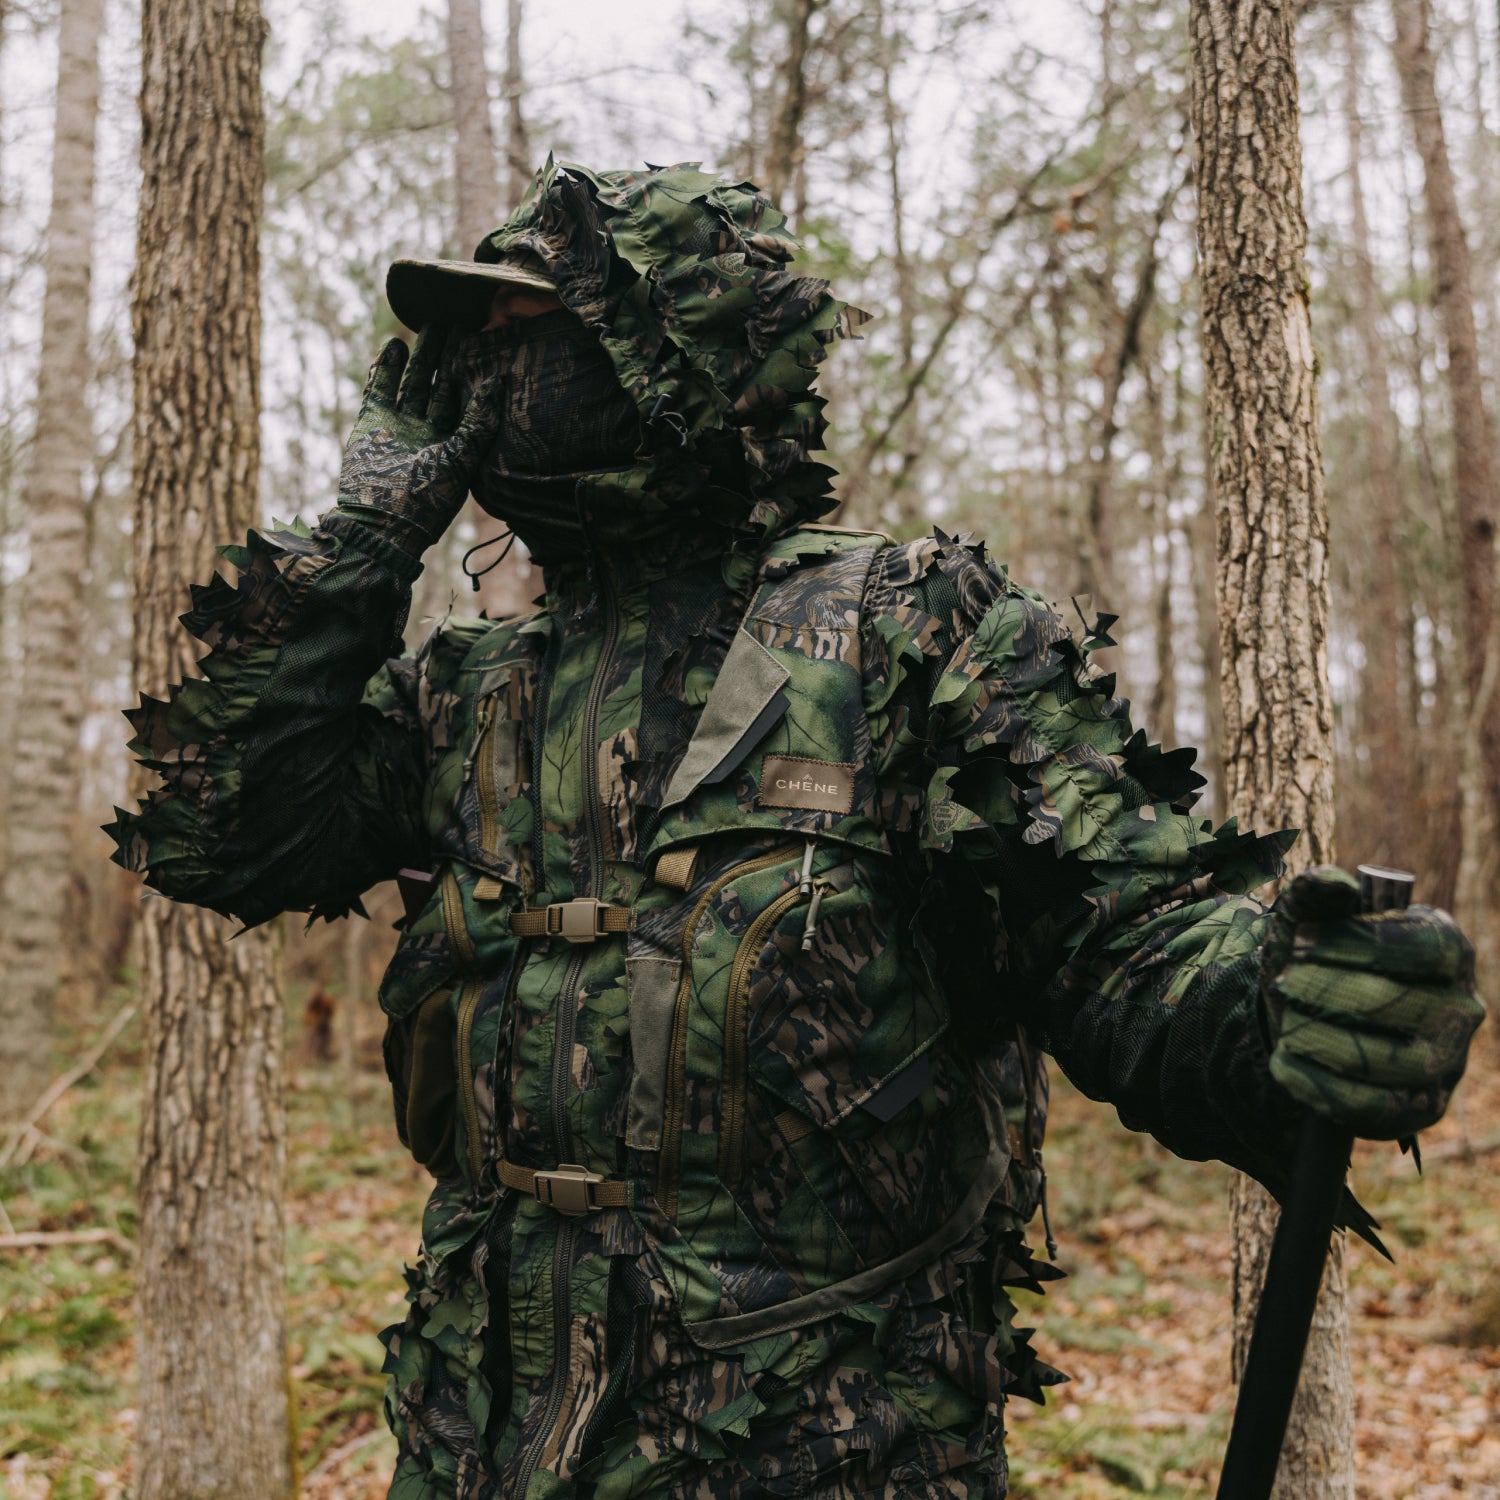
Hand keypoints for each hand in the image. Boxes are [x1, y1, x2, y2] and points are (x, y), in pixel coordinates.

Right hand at [336, 325, 500, 555]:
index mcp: (452, 441)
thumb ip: (479, 420)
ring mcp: (398, 426)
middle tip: (449, 322)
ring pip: (408, 383)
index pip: (462, 398)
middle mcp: (426, 431)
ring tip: (421, 328)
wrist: (383, 521)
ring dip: (415, 358)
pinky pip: (378, 391)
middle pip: (436, 383)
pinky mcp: (371, 424)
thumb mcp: (463, 457)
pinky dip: (384, 370)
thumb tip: (498, 382)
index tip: (477, 339)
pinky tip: (392, 346)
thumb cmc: (429, 498)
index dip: (468, 370)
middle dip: (442, 355)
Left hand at [1260, 866, 1484, 1138]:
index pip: (1419, 946)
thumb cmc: (1315, 956)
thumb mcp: (1306, 918)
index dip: (1353, 944)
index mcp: (1447, 948)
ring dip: (1316, 1038)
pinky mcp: (1421, 1107)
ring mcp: (1447, 1062)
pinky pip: (1371, 1106)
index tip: (1298, 942)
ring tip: (1283, 1022)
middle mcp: (1460, 1006)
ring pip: (1381, 1058)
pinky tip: (1284, 1062)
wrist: (1303, 1014)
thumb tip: (1332, 883)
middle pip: (1391, 1002)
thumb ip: (1315, 892)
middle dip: (1321, 990)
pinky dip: (1317, 1084)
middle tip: (1281, 982)